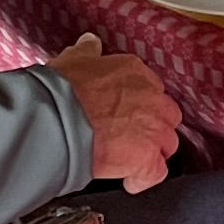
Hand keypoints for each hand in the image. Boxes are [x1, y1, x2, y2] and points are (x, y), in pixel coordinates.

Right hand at [46, 34, 177, 191]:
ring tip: (129, 160)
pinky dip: (143, 178)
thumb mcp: (73, 60)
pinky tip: (128, 180)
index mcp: (135, 71)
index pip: (151, 88)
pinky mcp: (147, 157)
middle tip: (130, 137)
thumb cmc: (60, 90)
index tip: (124, 113)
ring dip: (151, 152)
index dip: (139, 104)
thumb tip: (90, 43)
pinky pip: (156, 173)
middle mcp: (152, 97)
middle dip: (153, 127)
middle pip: (166, 115)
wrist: (56, 121)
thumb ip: (87, 52)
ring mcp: (153, 128)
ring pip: (167, 144)